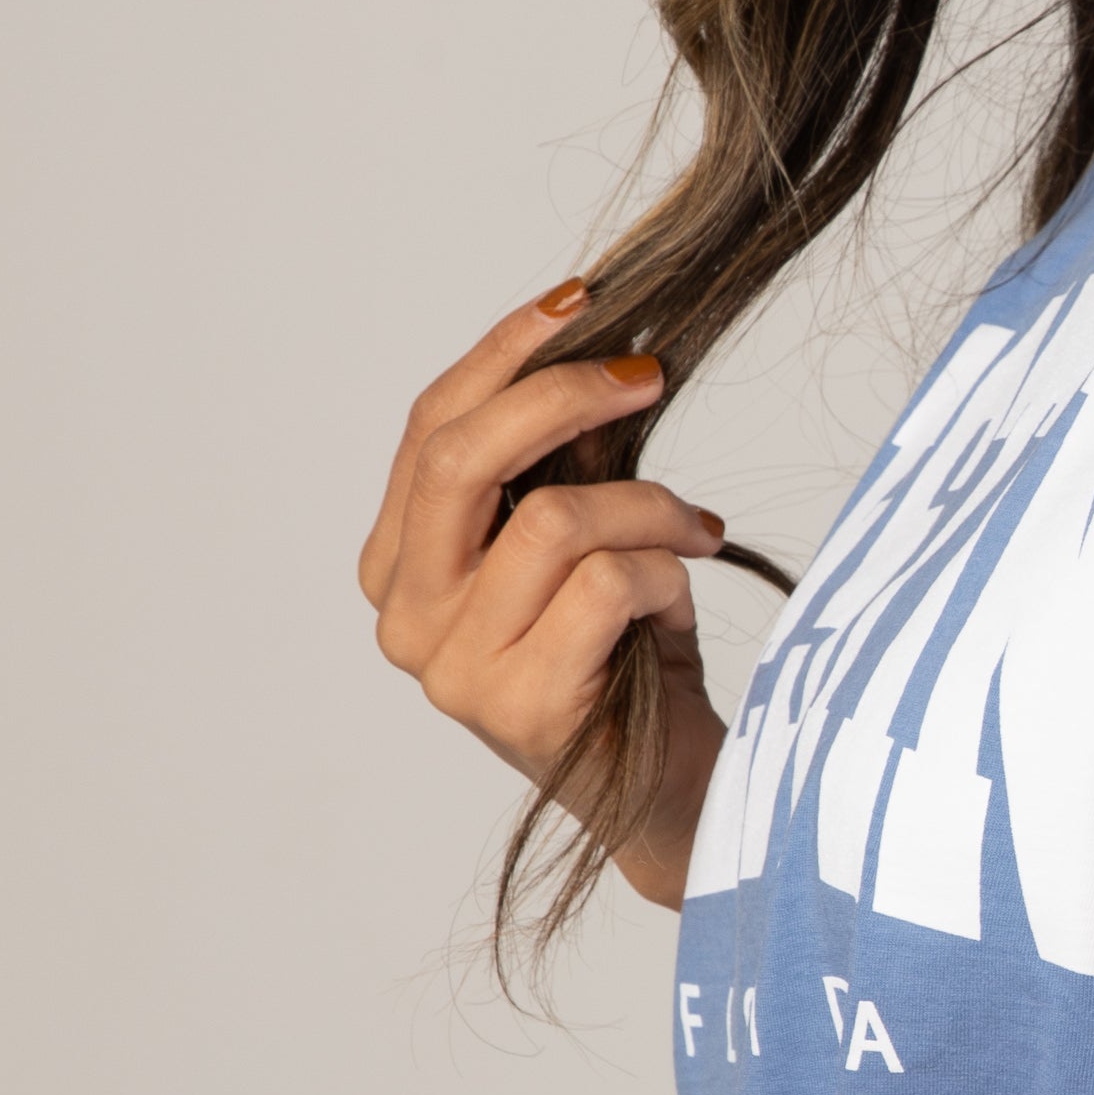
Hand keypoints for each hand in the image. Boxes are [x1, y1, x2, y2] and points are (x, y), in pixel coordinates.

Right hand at [359, 285, 727, 901]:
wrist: (668, 792)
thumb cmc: (624, 657)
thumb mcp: (574, 544)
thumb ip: (549, 468)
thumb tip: (595, 347)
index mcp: (399, 567)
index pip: (431, 428)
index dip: (505, 353)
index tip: (582, 302)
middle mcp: (406, 619)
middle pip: (462, 457)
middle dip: (565, 396)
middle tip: (649, 376)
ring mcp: (453, 670)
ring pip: (555, 521)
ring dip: (651, 509)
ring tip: (694, 533)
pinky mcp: (518, 707)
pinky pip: (606, 584)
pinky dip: (667, 574)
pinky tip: (679, 607)